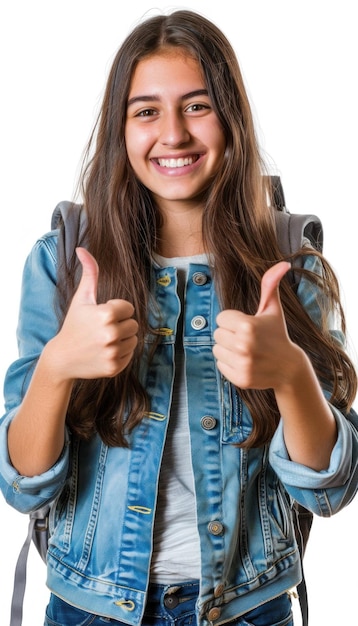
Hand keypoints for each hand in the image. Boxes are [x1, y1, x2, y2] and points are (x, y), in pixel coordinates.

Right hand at [51, 247, 137, 379]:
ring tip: (103, 340)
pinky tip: (104, 352)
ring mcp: (113, 352)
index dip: (116, 310)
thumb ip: (89, 273)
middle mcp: (110, 334)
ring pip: (134, 339)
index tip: (102, 316)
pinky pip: (131, 354)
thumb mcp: (81, 298)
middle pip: (133, 324)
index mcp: (105, 315)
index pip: (129, 308)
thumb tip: (82, 249)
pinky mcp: (115, 367)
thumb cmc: (74, 324)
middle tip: (102, 330)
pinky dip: (121, 353)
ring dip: (123, 339)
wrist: (63, 358)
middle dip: (120, 325)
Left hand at [213, 261, 296, 389]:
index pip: (220, 318)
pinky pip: (220, 365)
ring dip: (227, 349)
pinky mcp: (240, 378)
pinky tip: (245, 362)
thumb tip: (283, 263)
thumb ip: (270, 285)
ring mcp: (242, 364)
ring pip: (216, 350)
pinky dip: (229, 364)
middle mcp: (243, 345)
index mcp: (247, 325)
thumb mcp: (273, 309)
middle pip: (217, 334)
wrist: (289, 367)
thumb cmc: (277, 334)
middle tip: (247, 339)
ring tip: (246, 350)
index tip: (246, 325)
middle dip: (229, 334)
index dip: (232, 320)